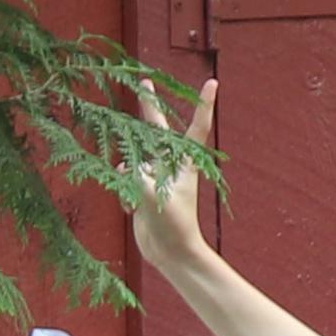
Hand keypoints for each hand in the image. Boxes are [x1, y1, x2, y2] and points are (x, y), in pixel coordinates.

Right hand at [116, 73, 222, 277]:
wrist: (171, 253)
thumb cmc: (174, 224)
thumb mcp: (155, 196)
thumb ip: (136, 176)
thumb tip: (124, 166)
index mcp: (185, 163)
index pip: (196, 128)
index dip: (203, 105)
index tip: (212, 82)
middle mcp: (170, 165)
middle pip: (159, 130)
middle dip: (150, 106)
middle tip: (146, 82)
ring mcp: (155, 177)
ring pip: (133, 159)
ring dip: (127, 170)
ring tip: (133, 193)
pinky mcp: (142, 191)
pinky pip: (124, 180)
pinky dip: (123, 192)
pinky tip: (131, 209)